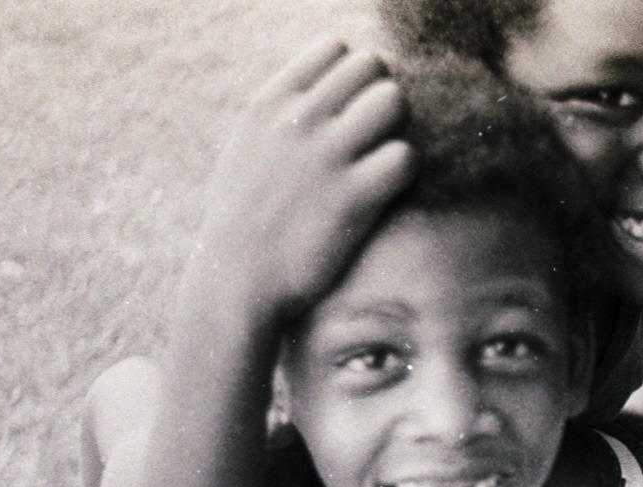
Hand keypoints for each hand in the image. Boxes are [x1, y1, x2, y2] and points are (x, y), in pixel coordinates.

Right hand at [189, 40, 414, 321]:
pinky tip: (386, 192)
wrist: (237, 281)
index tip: (349, 113)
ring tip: (381, 162)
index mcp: (270, 103)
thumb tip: (316, 97)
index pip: (335, 49)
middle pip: (373, 68)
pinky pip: (405, 157)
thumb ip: (279, 117)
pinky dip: (405, 173)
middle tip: (373, 141)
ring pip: (393, 102)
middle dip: (380, 100)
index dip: (354, 79)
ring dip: (397, 129)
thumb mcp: (246, 150)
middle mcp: (298, 120)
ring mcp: (327, 157)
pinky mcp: (353, 198)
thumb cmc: (243, 222)